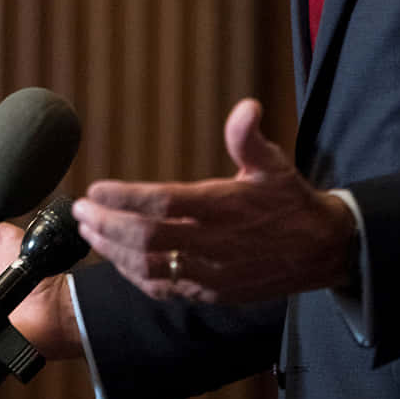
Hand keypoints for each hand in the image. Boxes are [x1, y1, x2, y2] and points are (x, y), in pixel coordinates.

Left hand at [72, 98, 357, 302]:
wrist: (320, 251)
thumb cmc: (291, 202)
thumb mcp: (275, 164)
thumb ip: (249, 138)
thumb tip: (246, 106)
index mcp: (224, 207)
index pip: (163, 203)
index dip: (124, 198)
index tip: (96, 187)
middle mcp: (214, 243)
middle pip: (146, 239)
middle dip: (106, 224)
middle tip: (79, 208)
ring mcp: (210, 273)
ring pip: (148, 268)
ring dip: (112, 250)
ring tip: (88, 229)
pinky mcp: (210, 292)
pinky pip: (163, 289)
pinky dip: (133, 274)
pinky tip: (116, 258)